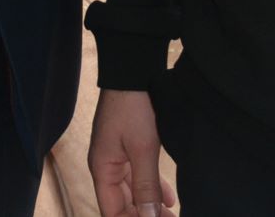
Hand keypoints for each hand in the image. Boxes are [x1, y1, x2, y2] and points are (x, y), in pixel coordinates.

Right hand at [88, 88, 173, 216]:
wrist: (133, 72)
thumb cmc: (133, 107)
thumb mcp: (142, 149)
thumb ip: (146, 185)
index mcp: (102, 169)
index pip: (112, 211)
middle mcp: (106, 167)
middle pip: (122, 204)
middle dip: (143, 216)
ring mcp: (117, 157)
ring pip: (132, 192)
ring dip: (150, 205)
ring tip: (171, 215)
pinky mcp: (128, 148)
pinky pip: (138, 177)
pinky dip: (152, 189)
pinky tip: (169, 199)